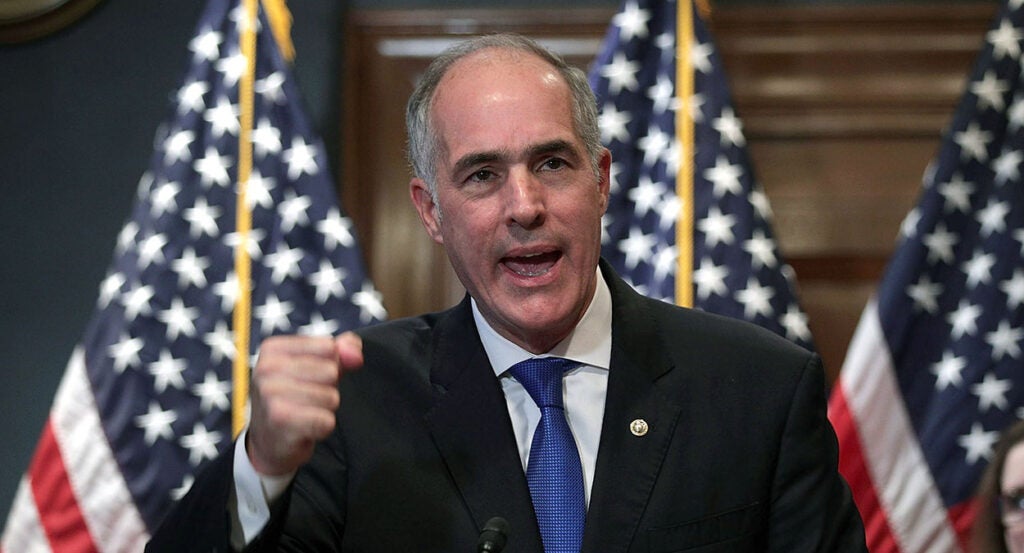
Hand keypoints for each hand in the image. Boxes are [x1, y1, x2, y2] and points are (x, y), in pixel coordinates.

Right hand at [246, 332, 362, 475]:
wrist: (269, 442)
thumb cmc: (294, 398)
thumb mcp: (317, 366)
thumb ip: (342, 351)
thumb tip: (355, 354)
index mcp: (273, 349)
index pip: (328, 347)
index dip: (330, 365)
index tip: (309, 378)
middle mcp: (267, 368)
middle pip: (330, 372)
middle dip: (328, 388)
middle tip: (306, 400)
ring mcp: (271, 394)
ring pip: (331, 397)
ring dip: (324, 409)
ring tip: (304, 413)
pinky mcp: (281, 420)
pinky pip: (326, 420)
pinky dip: (322, 427)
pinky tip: (304, 428)